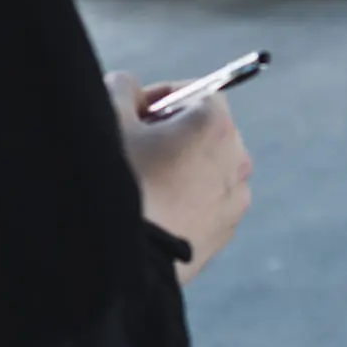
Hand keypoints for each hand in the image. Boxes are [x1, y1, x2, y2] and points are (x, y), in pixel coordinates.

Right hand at [107, 72, 252, 283]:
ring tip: (143, 181)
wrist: (119, 259)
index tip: (134, 113)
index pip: (196, 92)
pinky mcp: (224, 232)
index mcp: (216, 124)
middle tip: (135, 146)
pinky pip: (208, 201)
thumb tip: (131, 88)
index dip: (160, 97)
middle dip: (173, 131)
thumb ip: (123, 87)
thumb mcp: (109, 118)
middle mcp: (237, 159)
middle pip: (206, 129)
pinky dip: (187, 198)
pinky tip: (154, 210)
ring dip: (181, 165)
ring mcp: (234, 199)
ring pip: (208, 166)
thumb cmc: (117, 181)